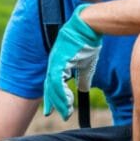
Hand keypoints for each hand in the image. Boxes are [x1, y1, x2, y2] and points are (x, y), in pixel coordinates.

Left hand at [43, 4, 102, 119]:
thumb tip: (83, 89)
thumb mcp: (87, 64)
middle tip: (56, 114)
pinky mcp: (60, 60)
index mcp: (58, 63)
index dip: (52, 97)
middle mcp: (54, 63)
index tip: (52, 109)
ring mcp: (55, 61)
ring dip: (59, 101)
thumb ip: (83, 78)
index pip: (53, 83)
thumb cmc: (88, 41)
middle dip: (53, 102)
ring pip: (53, 87)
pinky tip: (68, 102)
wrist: (89, 25)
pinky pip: (58, 81)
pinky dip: (61, 93)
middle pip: (50, 87)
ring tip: (66, 112)